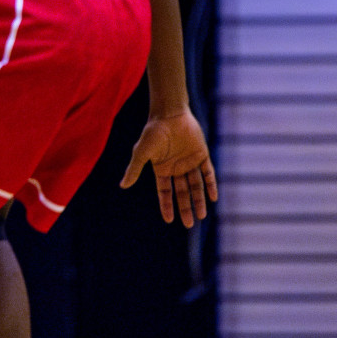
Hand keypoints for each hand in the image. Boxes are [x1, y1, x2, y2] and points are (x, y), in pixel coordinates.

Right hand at [120, 110, 217, 227]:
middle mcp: (176, 168)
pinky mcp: (201, 154)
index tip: (170, 220)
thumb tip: (123, 185)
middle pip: (182, 192)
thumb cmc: (153, 132)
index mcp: (161, 169)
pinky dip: (211, 185)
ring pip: (195, 185)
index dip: (167, 206)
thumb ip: (134, 169)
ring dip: (199, 200)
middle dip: (185, 208)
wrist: (169, 114)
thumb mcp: (142, 153)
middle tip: (189, 223)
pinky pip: (208, 173)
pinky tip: (213, 197)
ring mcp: (189, 162)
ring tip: (202, 215)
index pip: (164, 192)